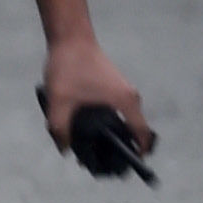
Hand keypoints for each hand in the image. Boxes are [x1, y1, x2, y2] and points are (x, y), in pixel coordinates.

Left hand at [37, 34, 151, 157]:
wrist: (70, 37)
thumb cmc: (69, 67)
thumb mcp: (59, 101)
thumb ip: (60, 128)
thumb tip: (65, 150)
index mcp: (126, 102)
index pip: (142, 134)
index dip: (139, 151)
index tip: (130, 164)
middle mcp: (130, 97)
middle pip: (132, 128)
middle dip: (118, 145)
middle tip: (98, 158)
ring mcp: (122, 90)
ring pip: (121, 118)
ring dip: (108, 132)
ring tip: (87, 144)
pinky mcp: (112, 85)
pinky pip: (114, 109)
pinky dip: (104, 120)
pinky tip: (83, 125)